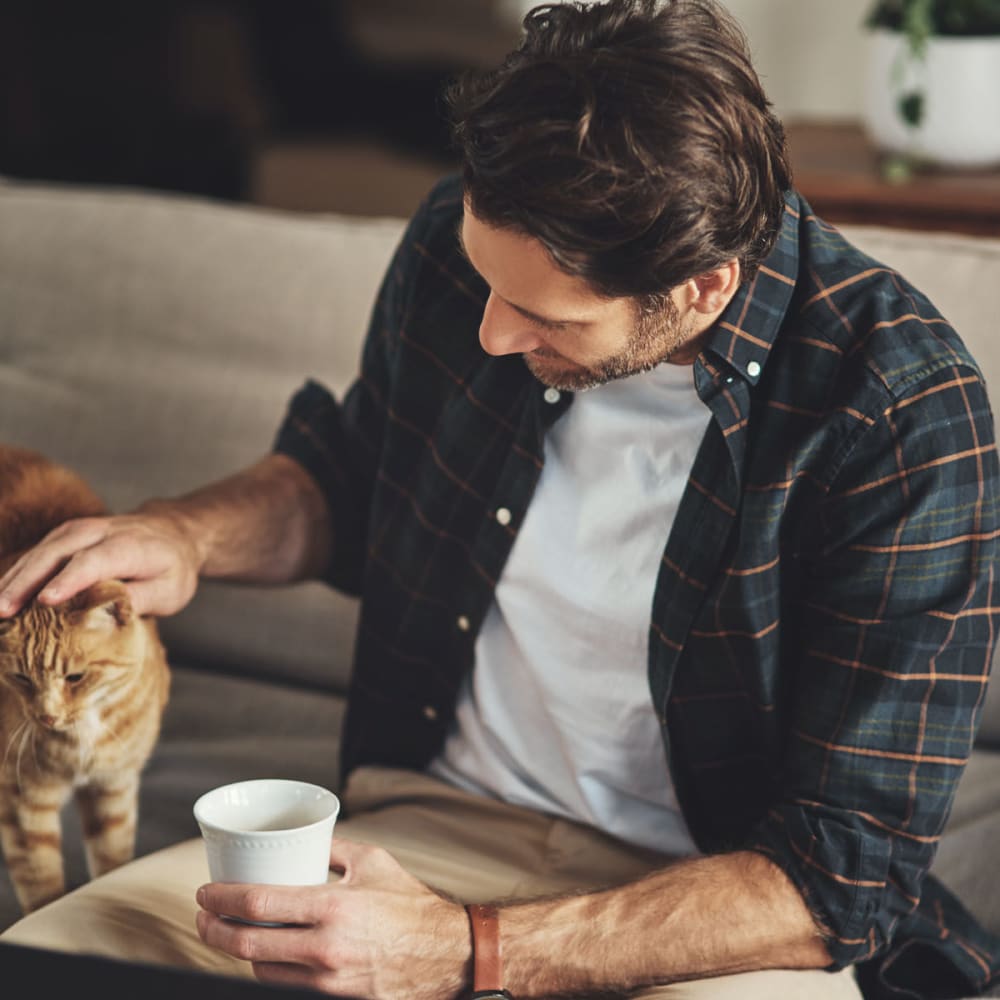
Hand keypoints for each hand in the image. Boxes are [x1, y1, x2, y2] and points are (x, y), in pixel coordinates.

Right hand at [0, 508, 203, 617]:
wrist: (174, 532)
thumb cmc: (172, 568)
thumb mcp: (169, 590)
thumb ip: (138, 600)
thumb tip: (106, 616)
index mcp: (130, 546)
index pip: (94, 561)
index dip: (69, 580)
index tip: (46, 600)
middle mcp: (100, 532)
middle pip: (57, 552)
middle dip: (27, 581)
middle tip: (4, 611)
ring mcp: (80, 530)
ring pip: (41, 550)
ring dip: (15, 577)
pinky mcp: (66, 535)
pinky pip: (38, 552)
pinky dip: (18, 572)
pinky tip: (3, 594)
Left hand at [196, 840, 471, 999]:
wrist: (446, 954)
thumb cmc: (411, 904)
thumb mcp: (374, 861)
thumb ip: (333, 848)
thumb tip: (303, 838)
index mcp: (332, 907)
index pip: (258, 905)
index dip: (222, 899)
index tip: (206, 892)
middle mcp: (325, 948)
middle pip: (247, 944)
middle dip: (214, 930)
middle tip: (204, 916)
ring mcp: (328, 980)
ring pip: (261, 970)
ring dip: (238, 951)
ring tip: (229, 933)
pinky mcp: (334, 998)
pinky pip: (287, 985)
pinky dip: (268, 968)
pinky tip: (265, 954)